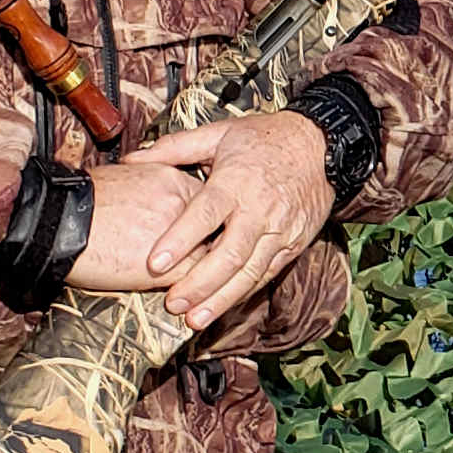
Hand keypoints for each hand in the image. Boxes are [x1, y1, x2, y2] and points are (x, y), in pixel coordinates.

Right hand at [66, 161, 203, 293]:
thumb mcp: (124, 182)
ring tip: (204, 283)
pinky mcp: (169, 266)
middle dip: (216, 244)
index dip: (205, 223)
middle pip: (217, 226)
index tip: (205, 234)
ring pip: (212, 255)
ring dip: (209, 271)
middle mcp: (180, 202)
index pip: (207, 202)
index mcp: (170, 178)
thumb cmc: (79, 205)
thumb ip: (151, 193)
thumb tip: (156, 207)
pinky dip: (197, 292)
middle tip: (212, 259)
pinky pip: (196, 281)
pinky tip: (192, 297)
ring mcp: (179, 234)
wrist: (56, 223)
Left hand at [117, 112, 334, 326]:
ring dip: (221, 298)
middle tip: (172, 304)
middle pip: (229, 254)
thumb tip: (131, 157)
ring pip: (250, 272)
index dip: (180, 240)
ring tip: (195, 319)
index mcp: (236, 181)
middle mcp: (259, 209)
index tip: (155, 263)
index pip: (205, 215)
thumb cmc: (265, 137)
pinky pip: (267, 273)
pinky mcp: (294, 243)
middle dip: (199, 284)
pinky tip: (223, 305)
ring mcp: (280, 229)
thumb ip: (174, 148)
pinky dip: (244, 292)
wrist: (321, 144)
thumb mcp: (219, 133)